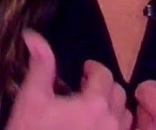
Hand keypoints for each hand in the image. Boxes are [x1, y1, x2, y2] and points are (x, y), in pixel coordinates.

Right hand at [5, 30, 132, 129]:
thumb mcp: (31, 100)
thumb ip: (40, 66)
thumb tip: (33, 36)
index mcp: (94, 105)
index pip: (104, 75)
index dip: (93, 69)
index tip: (84, 70)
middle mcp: (111, 124)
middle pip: (118, 93)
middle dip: (104, 86)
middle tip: (86, 88)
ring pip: (124, 117)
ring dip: (112, 108)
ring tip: (92, 110)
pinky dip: (113, 129)